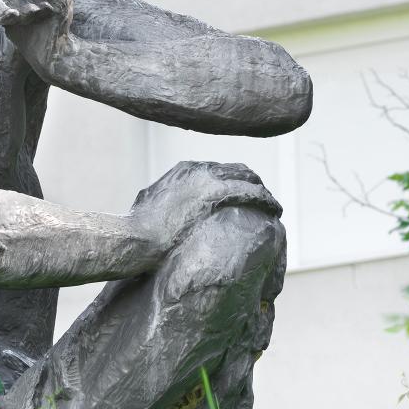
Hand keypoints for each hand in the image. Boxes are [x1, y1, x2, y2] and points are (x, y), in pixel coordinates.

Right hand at [130, 162, 280, 254]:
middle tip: (265, 200)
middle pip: (238, 170)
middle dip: (254, 183)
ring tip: (274, 206)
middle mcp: (198, 169)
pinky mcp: (215, 195)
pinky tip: (274, 209)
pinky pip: (250, 193)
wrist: (134, 239)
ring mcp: (207, 180)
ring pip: (248, 178)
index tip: (247, 194)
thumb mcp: (153, 206)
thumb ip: (169, 201)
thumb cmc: (138, 231)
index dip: (238, 181)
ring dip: (263, 192)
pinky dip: (265, 200)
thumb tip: (171, 209)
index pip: (221, 170)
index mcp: (185, 171)